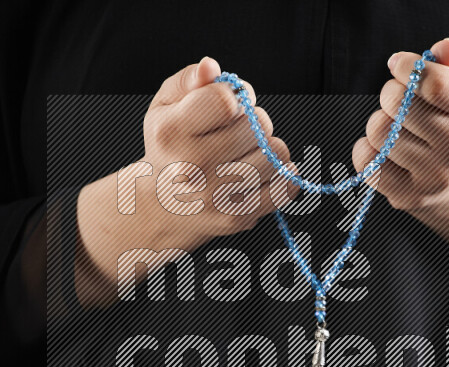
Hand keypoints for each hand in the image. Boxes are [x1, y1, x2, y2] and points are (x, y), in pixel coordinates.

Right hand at [76, 57, 296, 306]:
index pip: (226, 101)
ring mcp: (217, 195)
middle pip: (258, 125)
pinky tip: (261, 172)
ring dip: (266, 148)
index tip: (226, 107)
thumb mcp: (166, 106)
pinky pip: (286, 186)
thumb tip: (211, 68)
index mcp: (172, 132)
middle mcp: (193, 167)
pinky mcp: (239, 216)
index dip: (234, 97)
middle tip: (235, 132)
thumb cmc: (172, 146)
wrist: (163, 207)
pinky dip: (281, 175)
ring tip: (244, 154)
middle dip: (253, 122)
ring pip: (277, 153)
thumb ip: (190, 80)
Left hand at [354, 39, 448, 296]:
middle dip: (390, 94)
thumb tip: (444, 47)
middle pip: (399, 104)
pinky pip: (366, 160)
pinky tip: (383, 150)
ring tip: (394, 128)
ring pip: (380, 131)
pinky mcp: (406, 197)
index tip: (399, 66)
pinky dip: (366, 149)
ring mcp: (433, 177)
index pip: (434, 84)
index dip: (408, 67)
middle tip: (397, 100)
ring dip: (379, 123)